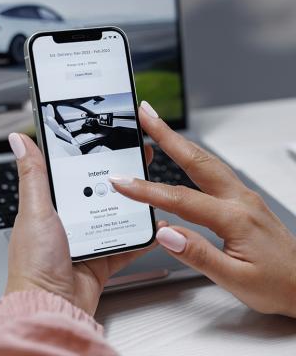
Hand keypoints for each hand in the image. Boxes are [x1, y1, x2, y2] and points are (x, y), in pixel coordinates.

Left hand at [5, 133, 156, 315]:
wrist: (52, 308)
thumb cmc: (34, 262)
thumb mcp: (35, 210)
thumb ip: (33, 174)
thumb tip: (19, 141)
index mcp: (52, 205)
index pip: (75, 173)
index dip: (92, 157)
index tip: (109, 144)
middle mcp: (71, 220)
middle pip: (101, 192)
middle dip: (120, 178)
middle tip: (139, 162)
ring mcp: (89, 239)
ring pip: (117, 216)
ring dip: (134, 206)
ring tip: (151, 190)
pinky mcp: (103, 258)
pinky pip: (127, 244)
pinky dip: (142, 237)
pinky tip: (155, 227)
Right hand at [110, 101, 295, 316]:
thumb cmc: (277, 285)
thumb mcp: (236, 280)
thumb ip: (197, 254)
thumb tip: (164, 232)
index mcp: (235, 218)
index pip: (180, 199)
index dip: (147, 190)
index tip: (123, 182)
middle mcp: (239, 199)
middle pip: (196, 160)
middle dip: (168, 135)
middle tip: (146, 115)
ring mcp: (242, 196)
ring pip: (205, 161)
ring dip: (179, 141)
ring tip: (158, 127)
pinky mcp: (242, 199)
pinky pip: (213, 170)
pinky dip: (192, 156)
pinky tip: (182, 156)